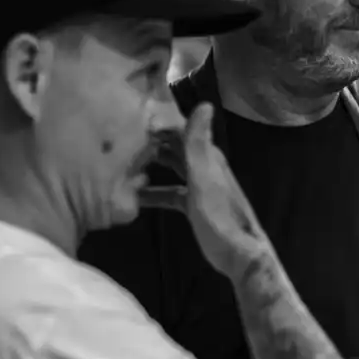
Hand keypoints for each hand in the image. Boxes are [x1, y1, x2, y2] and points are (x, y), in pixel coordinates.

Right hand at [138, 103, 269, 277]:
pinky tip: (134, 196)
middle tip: (119, 139)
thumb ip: (199, 144)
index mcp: (208, 156)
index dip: (160, 122)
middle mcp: (204, 166)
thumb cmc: (220, 215)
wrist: (238, 254)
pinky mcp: (193, 206)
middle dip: (151, 142)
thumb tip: (204, 104)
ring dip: (151, 166)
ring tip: (122, 164)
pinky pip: (170, 193)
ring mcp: (199, 186)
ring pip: (171, 169)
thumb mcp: (204, 178)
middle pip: (174, 147)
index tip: (130, 118)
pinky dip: (154, 192)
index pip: (182, 129)